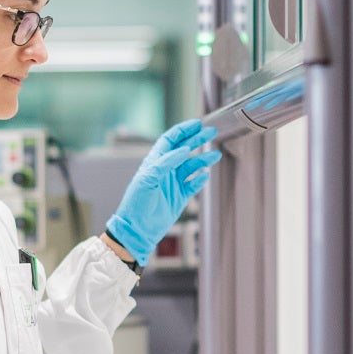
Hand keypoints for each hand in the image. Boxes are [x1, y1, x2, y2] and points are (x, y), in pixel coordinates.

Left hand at [105, 121, 220, 263]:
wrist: (137, 229)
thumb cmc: (136, 203)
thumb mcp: (148, 179)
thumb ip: (166, 163)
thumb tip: (184, 149)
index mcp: (155, 162)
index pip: (171, 140)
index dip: (183, 130)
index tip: (197, 124)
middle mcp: (165, 170)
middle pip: (184, 149)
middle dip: (198, 139)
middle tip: (212, 132)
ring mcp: (173, 183)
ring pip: (192, 166)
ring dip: (203, 160)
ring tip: (215, 155)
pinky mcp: (180, 197)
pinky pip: (193, 184)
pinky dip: (200, 179)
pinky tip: (206, 175)